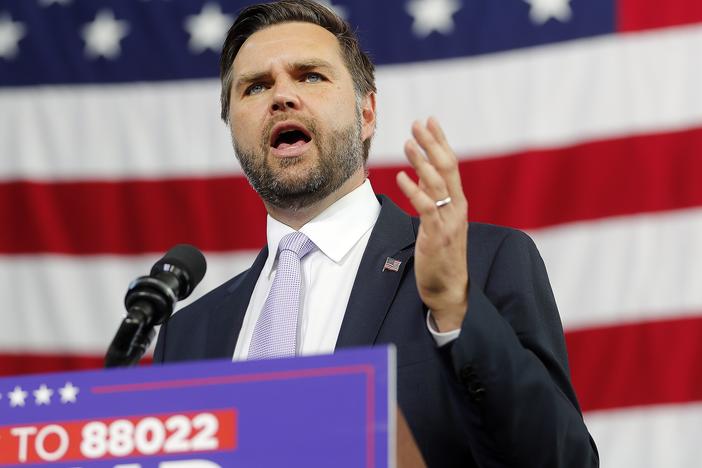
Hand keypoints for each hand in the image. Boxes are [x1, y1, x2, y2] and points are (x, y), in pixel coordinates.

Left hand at [396, 117, 468, 331]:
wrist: (450, 289)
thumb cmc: (442, 256)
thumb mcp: (439, 221)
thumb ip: (433, 198)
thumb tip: (421, 175)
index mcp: (458, 203)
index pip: (451, 165)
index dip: (441, 142)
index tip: (430, 121)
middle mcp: (457, 208)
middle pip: (448, 168)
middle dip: (433, 143)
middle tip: (419, 123)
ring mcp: (449, 221)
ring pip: (438, 184)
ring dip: (422, 161)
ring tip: (408, 142)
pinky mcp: (436, 235)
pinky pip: (426, 208)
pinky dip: (414, 190)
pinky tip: (401, 177)